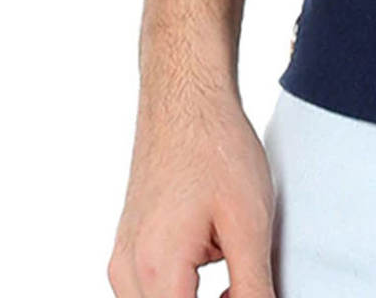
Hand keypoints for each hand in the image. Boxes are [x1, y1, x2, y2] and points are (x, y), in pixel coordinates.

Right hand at [108, 89, 275, 297]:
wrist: (186, 97)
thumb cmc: (217, 147)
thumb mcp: (249, 222)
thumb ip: (252, 287)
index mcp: (155, 270)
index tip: (250, 292)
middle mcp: (126, 271)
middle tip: (247, 284)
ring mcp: (123, 257)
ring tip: (238, 273)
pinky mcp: (129, 245)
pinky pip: (152, 288)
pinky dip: (184, 289)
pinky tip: (218, 258)